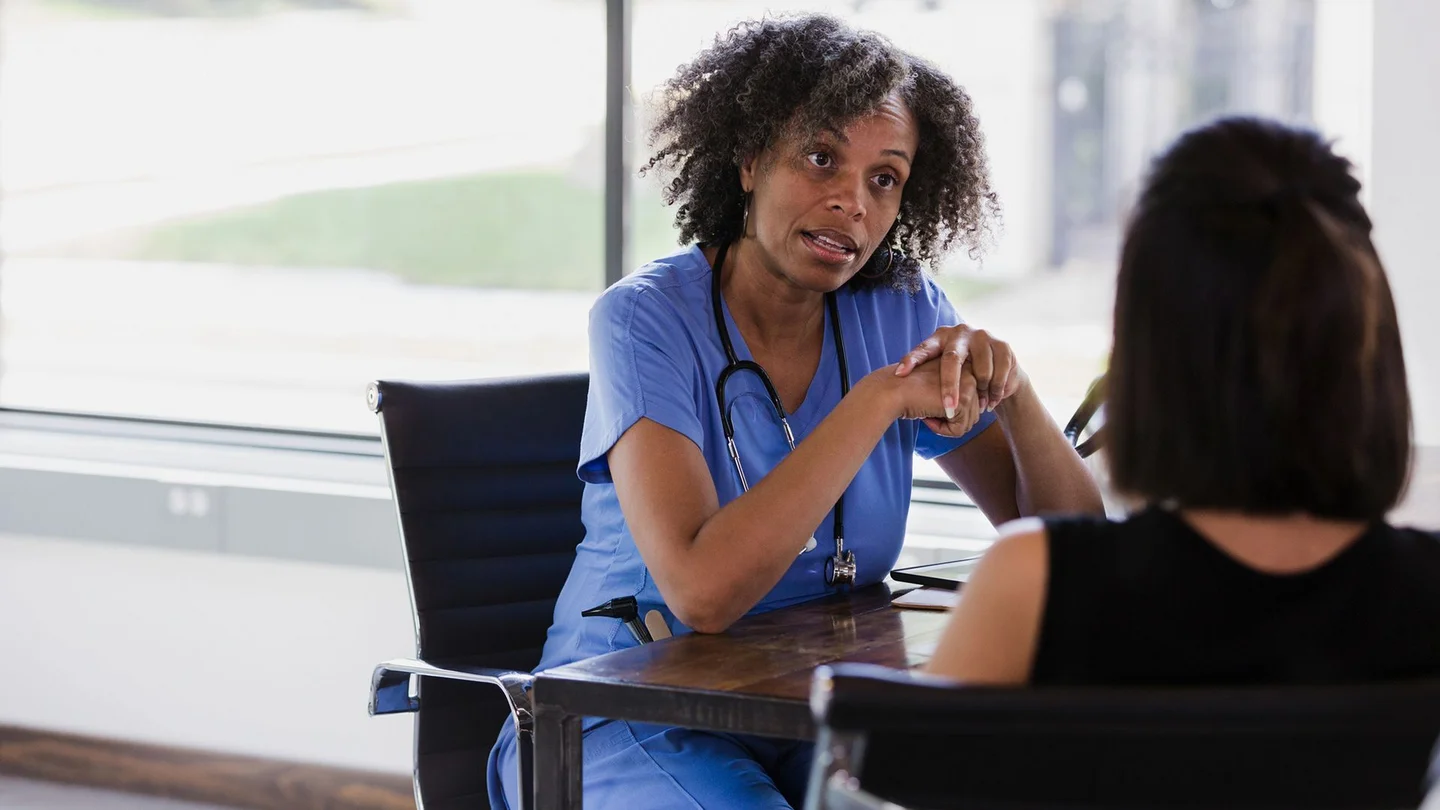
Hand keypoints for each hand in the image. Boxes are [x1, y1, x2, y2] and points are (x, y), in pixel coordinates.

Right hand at [868, 359, 983, 435]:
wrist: (892, 388)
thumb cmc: (907, 389)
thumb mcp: (936, 388)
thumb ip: (955, 395)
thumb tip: (972, 416)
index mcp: (964, 367)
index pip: (970, 403)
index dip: (949, 411)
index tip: (930, 402)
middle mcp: (971, 374)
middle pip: (973, 414)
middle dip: (950, 420)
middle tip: (928, 411)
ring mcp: (969, 387)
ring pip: (968, 423)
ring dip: (946, 426)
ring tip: (928, 413)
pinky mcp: (963, 401)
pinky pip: (959, 430)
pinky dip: (942, 431)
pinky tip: (928, 417)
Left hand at [894, 324, 1025, 416]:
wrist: (996, 362)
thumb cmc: (961, 367)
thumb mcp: (940, 365)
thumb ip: (924, 370)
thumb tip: (897, 379)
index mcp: (941, 336)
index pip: (923, 349)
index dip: (911, 360)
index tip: (899, 374)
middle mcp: (961, 333)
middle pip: (952, 360)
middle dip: (950, 386)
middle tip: (949, 408)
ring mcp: (983, 337)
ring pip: (981, 370)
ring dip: (980, 392)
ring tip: (979, 407)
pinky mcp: (1003, 345)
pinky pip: (1001, 372)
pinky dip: (996, 389)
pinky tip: (992, 401)